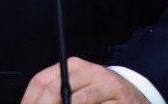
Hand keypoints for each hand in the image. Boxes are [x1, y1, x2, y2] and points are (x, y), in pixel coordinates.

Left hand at [21, 58, 149, 103]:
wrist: (137, 98)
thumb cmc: (103, 95)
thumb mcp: (79, 88)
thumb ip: (56, 94)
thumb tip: (31, 103)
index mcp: (75, 67)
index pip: (43, 80)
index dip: (30, 101)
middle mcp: (92, 72)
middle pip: (57, 89)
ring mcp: (108, 85)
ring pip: (77, 100)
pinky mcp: (122, 100)